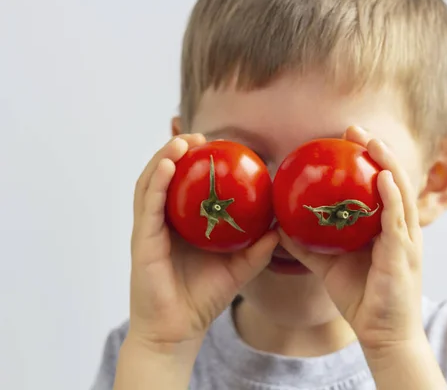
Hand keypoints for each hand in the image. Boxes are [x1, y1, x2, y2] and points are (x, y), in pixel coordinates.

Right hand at [129, 134, 278, 351]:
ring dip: (163, 157)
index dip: (195, 163)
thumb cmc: (203, 299)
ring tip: (182, 141)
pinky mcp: (142, 241)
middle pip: (163, 177)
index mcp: (180, 226)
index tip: (217, 146)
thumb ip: (258, 249)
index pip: (183, 186)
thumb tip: (281, 229)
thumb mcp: (238, 269)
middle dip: (177, 151)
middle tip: (199, 137)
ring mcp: (149, 230)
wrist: (178, 331)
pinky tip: (169, 163)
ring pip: (150, 183)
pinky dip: (156, 181)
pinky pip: (148, 205)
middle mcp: (161, 223)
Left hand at [278, 126, 424, 349]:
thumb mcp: (329, 267)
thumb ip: (309, 247)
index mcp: (387, 228)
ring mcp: (407, 239)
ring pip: (400, 192)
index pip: (380, 184)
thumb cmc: (361, 299)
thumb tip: (279, 229)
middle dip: (377, 150)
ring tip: (370, 141)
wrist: (383, 335)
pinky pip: (398, 219)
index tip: (347, 137)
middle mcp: (401, 228)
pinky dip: (391, 196)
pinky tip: (380, 177)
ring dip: (387, 163)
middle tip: (355, 129)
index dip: (368, 159)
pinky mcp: (404, 254)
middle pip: (393, 179)